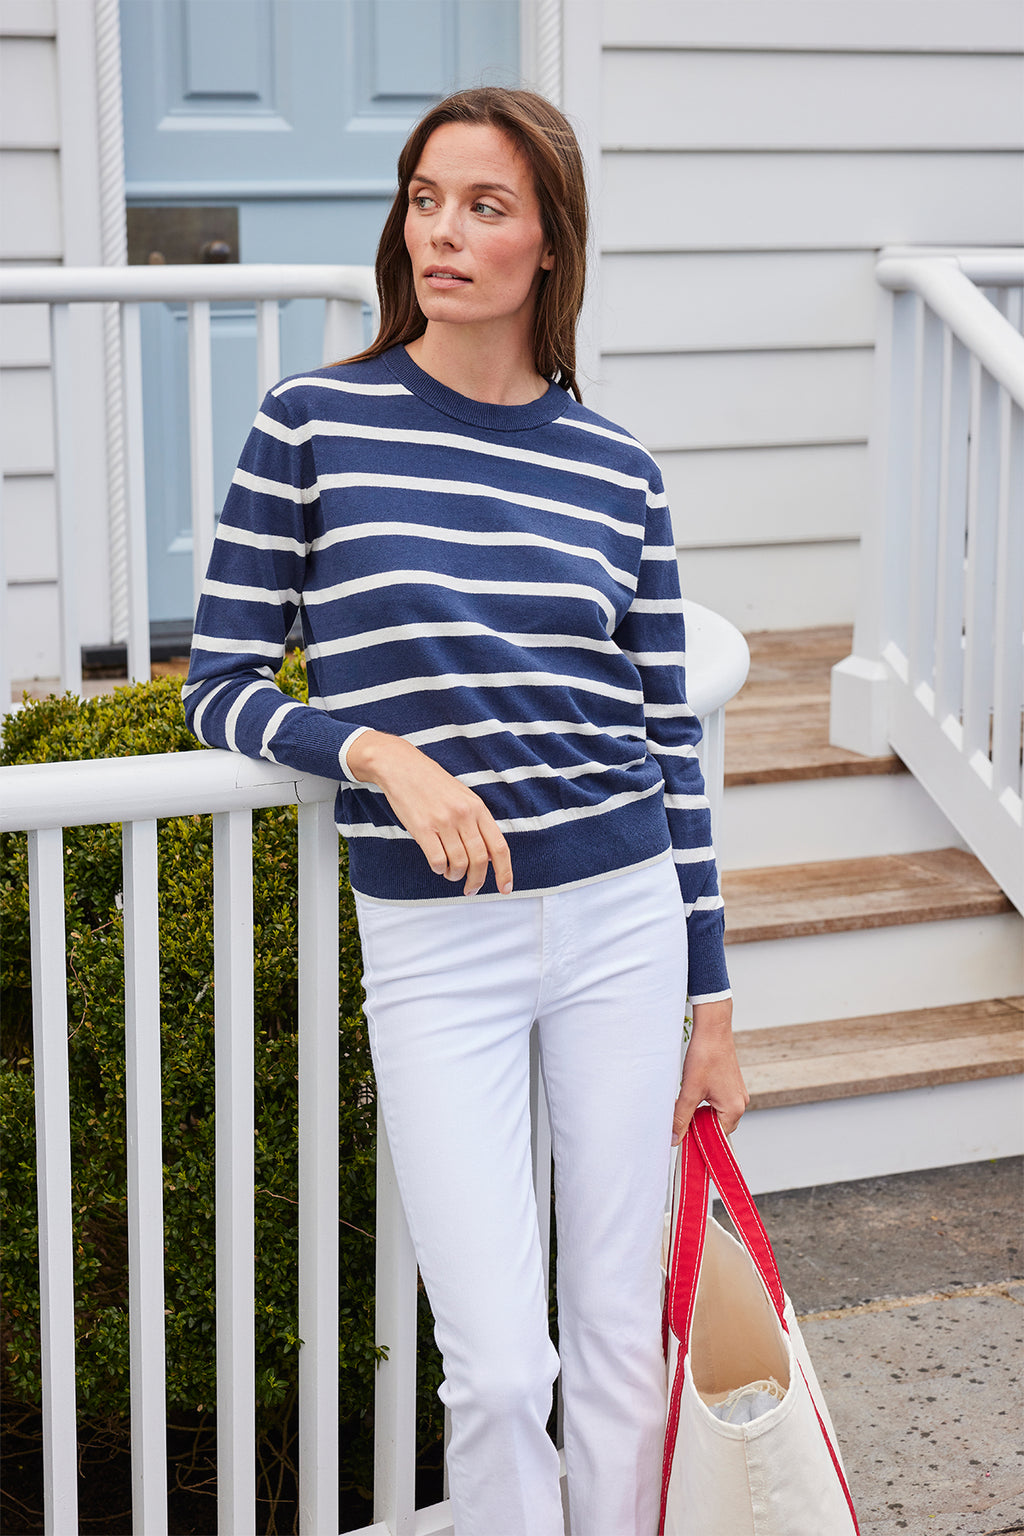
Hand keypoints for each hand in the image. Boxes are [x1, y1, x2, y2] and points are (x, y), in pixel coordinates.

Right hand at [345, 730, 512, 896]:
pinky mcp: (422, 828)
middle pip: (480, 860)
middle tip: (471, 890)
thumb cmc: (432, 783)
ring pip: (459, 863)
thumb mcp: (463, 797)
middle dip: (477, 881)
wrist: (402, 767)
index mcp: (478, 808)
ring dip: (455, 876)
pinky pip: (437, 861)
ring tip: (450, 873)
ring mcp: (443, 822)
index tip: (505, 888)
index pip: (499, 846)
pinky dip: (439, 869)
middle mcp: (463, 815)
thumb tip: (489, 855)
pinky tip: (437, 864)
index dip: (505, 871)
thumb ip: (477, 823)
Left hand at [671, 997, 748, 1144]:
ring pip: (716, 1115)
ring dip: (700, 1114)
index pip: (716, 1137)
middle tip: (680, 1119)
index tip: (681, 1139)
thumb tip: (674, 1138)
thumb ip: (681, 1117)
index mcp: (734, 1109)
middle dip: (699, 1126)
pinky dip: (704, 1104)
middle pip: (717, 1128)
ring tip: (686, 1103)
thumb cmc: (706, 1055)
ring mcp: (737, 1094)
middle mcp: (740, 1103)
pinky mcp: (731, 1086)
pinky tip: (693, 1094)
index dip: (698, 1139)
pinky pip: (718, 1104)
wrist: (713, 1029)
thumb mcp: (690, 1090)